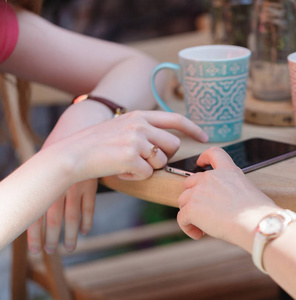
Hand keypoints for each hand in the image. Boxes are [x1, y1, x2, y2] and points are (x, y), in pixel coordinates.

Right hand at [27, 111, 207, 252]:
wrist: (72, 155)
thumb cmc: (96, 146)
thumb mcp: (121, 128)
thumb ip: (143, 131)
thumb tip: (166, 146)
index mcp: (139, 116)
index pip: (175, 118)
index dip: (193, 128)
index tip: (205, 137)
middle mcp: (140, 124)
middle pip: (173, 145)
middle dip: (165, 157)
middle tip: (146, 162)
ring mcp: (136, 139)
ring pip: (161, 161)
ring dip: (148, 168)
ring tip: (127, 164)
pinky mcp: (131, 156)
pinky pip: (146, 174)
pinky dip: (135, 177)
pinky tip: (119, 171)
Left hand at [177, 147, 277, 251]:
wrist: (255, 223)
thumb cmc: (258, 214)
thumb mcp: (249, 192)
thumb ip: (234, 191)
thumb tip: (230, 206)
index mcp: (229, 171)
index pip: (214, 153)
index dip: (204, 157)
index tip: (199, 163)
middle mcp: (211, 178)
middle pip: (190, 182)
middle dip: (192, 196)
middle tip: (203, 212)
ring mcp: (199, 191)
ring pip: (183, 200)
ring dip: (189, 213)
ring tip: (203, 228)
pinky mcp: (192, 208)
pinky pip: (182, 218)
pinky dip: (188, 228)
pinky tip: (199, 235)